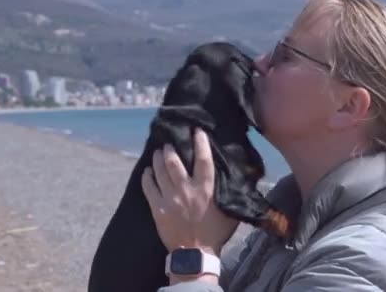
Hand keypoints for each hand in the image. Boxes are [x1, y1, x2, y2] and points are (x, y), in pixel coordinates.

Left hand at [141, 128, 238, 256]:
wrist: (195, 254)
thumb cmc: (215, 233)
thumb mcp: (229, 212)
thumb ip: (230, 193)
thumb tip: (238, 178)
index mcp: (205, 189)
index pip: (203, 159)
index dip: (200, 143)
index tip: (196, 131)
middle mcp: (186, 190)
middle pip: (174, 162)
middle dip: (171, 149)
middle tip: (169, 143)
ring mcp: (170, 199)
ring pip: (160, 171)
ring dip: (157, 159)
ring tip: (158, 152)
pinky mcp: (158, 208)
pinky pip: (148, 188)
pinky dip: (146, 177)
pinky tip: (147, 171)